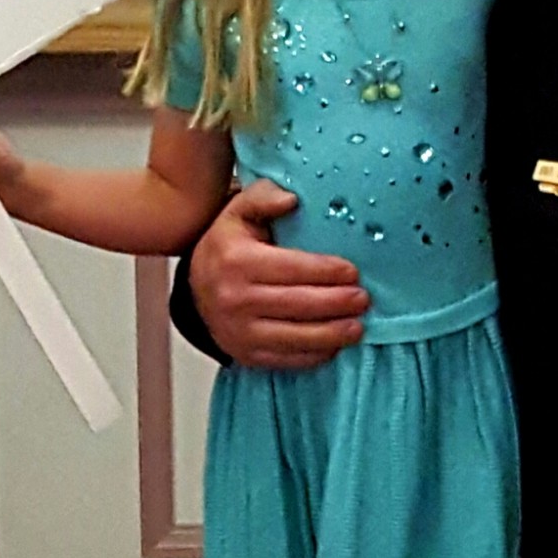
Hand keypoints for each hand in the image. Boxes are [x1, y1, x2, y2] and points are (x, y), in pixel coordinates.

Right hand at [192, 179, 368, 370]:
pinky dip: (316, 356)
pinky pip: (288, 360)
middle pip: (300, 305)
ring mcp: (240, 332)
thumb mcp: (238, 212)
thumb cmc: (228, 248)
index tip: (353, 272)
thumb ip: (264, 197)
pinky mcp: (246, 355)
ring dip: (334, 334)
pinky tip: (335, 346)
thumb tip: (292, 199)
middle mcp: (236, 299)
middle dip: (338, 303)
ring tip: (358, 327)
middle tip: (363, 299)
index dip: (328, 271)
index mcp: (238, 261)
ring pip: (297, 337)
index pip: (294, 268)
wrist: (194, 291)